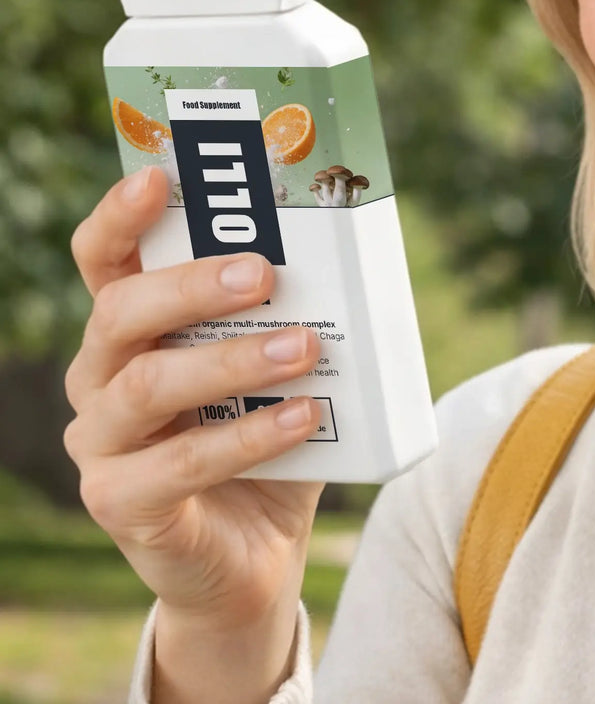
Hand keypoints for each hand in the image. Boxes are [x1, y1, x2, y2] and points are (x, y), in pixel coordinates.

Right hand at [64, 166, 324, 701]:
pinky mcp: (120, 503)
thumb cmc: (269, 439)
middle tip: (262, 272)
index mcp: (132, 331)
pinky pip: (181, 463)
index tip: (161, 177)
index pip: (104, 260)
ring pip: (149, 384)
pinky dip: (248, 437)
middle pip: (119, 311)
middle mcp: (100, 377)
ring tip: (302, 348)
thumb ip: (296, 319)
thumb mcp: (280, 370)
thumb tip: (359, 261)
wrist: (255, 552)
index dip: (121, 216)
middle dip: (191, 284)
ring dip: (233, 359)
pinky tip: (303, 417)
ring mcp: (102, 443)